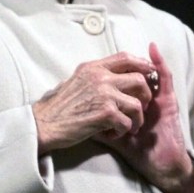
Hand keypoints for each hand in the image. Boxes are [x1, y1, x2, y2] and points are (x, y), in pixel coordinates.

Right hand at [33, 52, 155, 153]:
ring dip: (136, 119)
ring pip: (137, 105)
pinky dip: (122, 131)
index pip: (126, 58)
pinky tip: (112, 134)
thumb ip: (95, 75)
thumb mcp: (76, 80)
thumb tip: (116, 75)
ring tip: (127, 127)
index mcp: (93, 67)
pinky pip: (127, 123)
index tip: (149, 73)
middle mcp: (100, 77)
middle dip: (145, 96)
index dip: (142, 64)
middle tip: (139, 108)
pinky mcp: (105, 113)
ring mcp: (104, 94)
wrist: (44, 123)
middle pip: (139, 80)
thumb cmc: (58, 105)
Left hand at [93, 43, 193, 192]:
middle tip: (108, 64)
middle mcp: (142, 97)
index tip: (90, 68)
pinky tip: (152, 48)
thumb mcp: (110, 135)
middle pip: (131, 72)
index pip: (118, 80)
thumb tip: (74, 115)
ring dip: (137, 62)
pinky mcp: (168, 99)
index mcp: (127, 103)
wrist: (158, 164)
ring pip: (146, 70)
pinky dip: (159, 61)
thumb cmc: (136, 151)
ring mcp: (155, 96)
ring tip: (130, 52)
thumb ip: (96, 123)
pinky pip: (165, 77)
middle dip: (122, 67)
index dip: (107, 71)